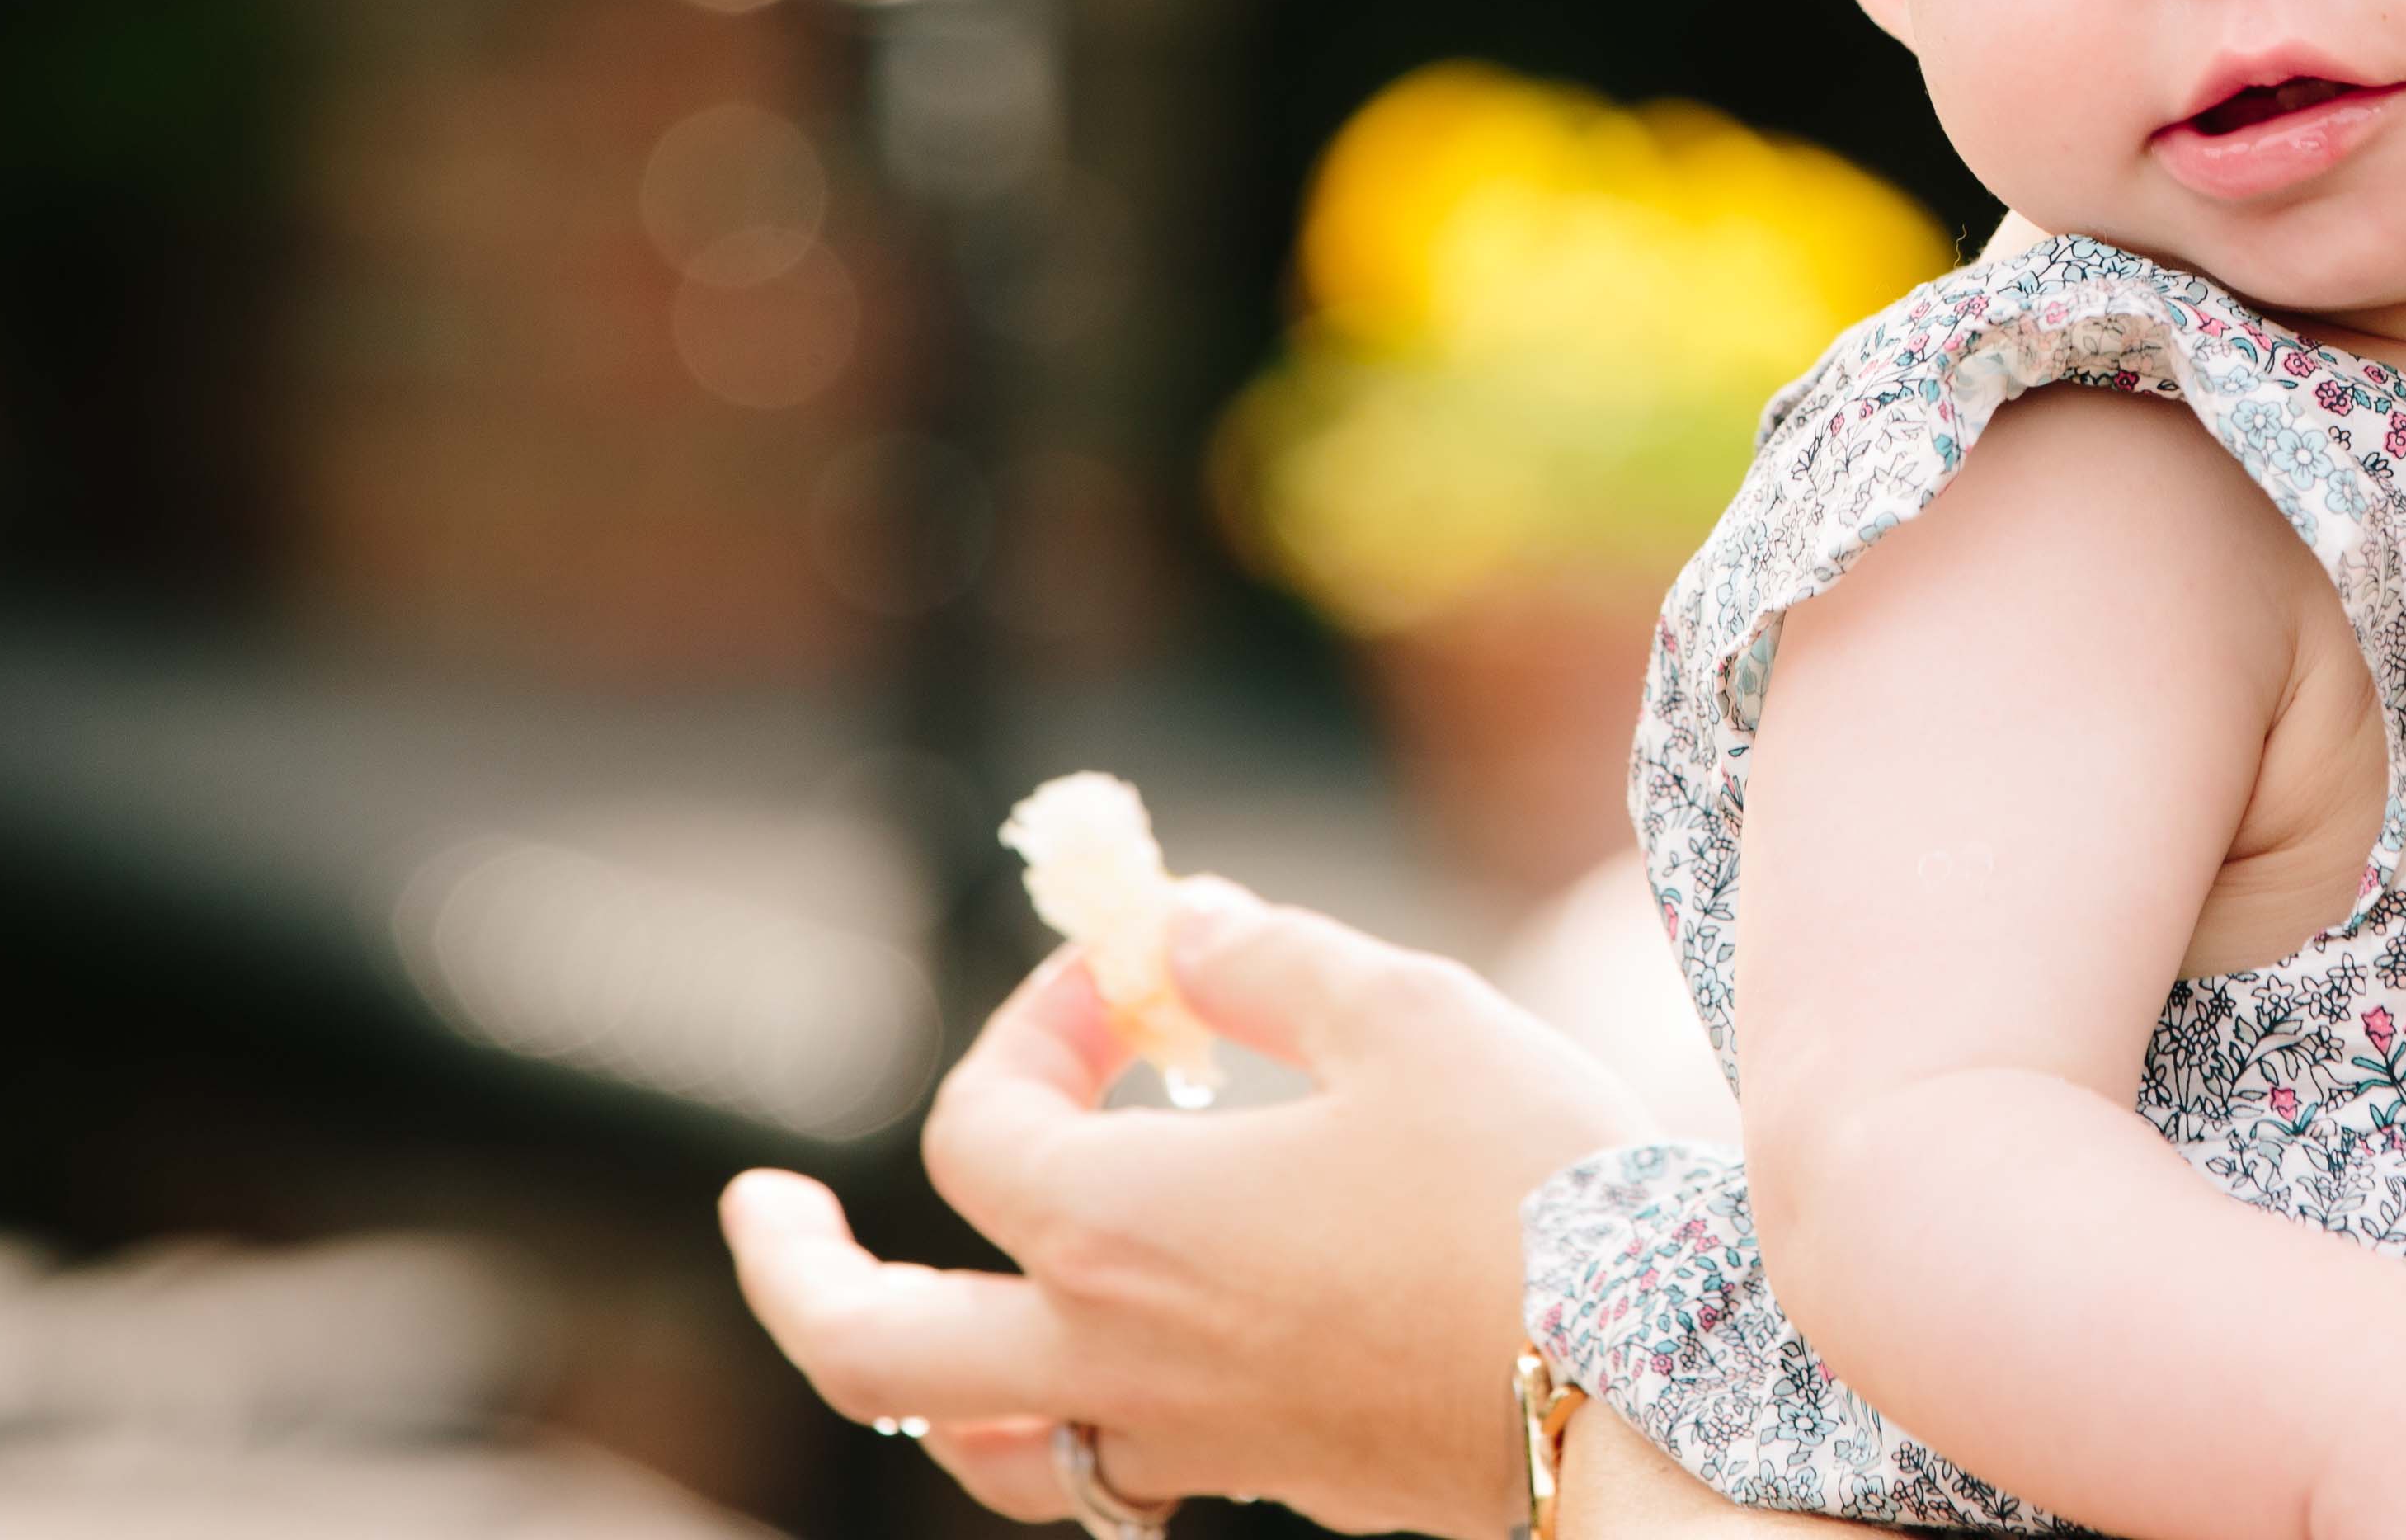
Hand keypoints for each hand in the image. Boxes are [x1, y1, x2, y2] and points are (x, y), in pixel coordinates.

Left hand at [720, 880, 1653, 1534]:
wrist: (1650, 1386)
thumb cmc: (1528, 1186)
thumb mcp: (1405, 1013)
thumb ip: (1267, 958)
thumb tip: (1178, 923)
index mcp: (1120, 1230)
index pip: (981, 1125)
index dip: (1038, 1022)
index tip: (1143, 972)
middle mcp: (1116, 1357)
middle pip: (869, 1349)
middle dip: (791, 1270)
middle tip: (755, 1207)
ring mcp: (1185, 1440)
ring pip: (974, 1445)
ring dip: (914, 1374)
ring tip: (909, 1309)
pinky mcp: (1267, 1481)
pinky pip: (1099, 1475)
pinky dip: (1062, 1414)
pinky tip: (1112, 1359)